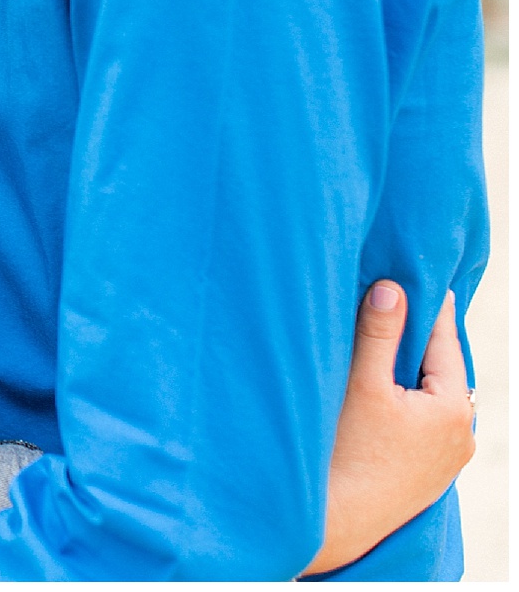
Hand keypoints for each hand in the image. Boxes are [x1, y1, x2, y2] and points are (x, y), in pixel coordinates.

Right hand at [302, 281, 475, 575]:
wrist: (336, 521)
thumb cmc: (347, 451)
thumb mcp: (362, 383)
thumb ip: (379, 333)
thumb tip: (393, 288)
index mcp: (454, 409)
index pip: (443, 341)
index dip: (430, 307)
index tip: (423, 277)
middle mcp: (462, 437)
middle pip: (441, 372)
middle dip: (420, 343)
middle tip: (400, 308)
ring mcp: (448, 461)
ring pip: (433, 400)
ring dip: (413, 377)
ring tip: (388, 352)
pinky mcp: (428, 476)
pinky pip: (425, 425)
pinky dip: (409, 405)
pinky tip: (384, 399)